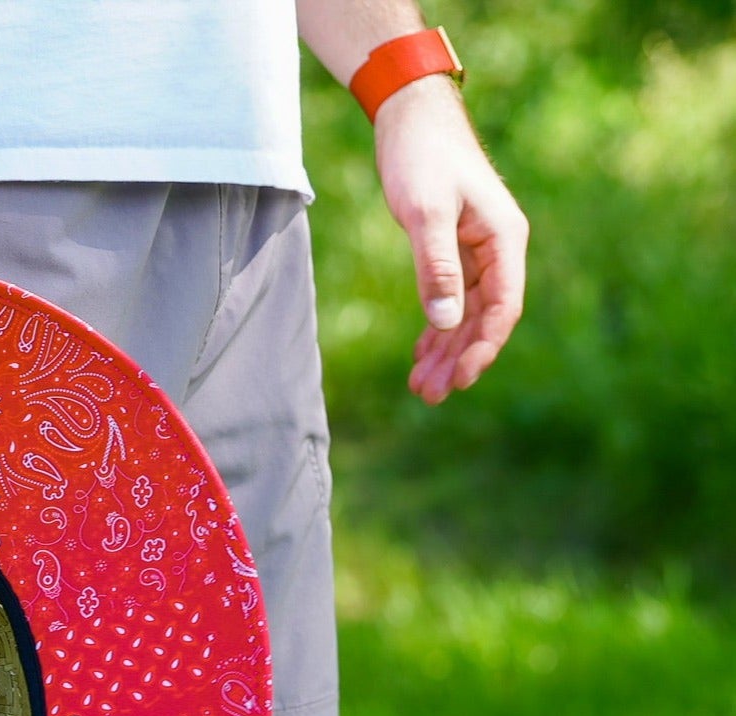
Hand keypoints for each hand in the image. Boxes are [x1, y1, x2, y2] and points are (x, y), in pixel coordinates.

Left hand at [373, 75, 529, 403]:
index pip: (503, 308)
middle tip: (429, 396)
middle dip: (459, 360)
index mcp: (504, 240)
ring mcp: (478, 251)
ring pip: (467, 315)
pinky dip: (437, 330)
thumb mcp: (425, 213)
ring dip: (446, 352)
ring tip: (421, 387)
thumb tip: (448, 323)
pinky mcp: (455, 250)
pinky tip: (422, 355)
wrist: (412, 119)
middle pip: (484, 319)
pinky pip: (452, 300)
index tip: (460, 381)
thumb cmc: (422, 158)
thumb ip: (437, 268)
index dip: (483, 349)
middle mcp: (498, 249)